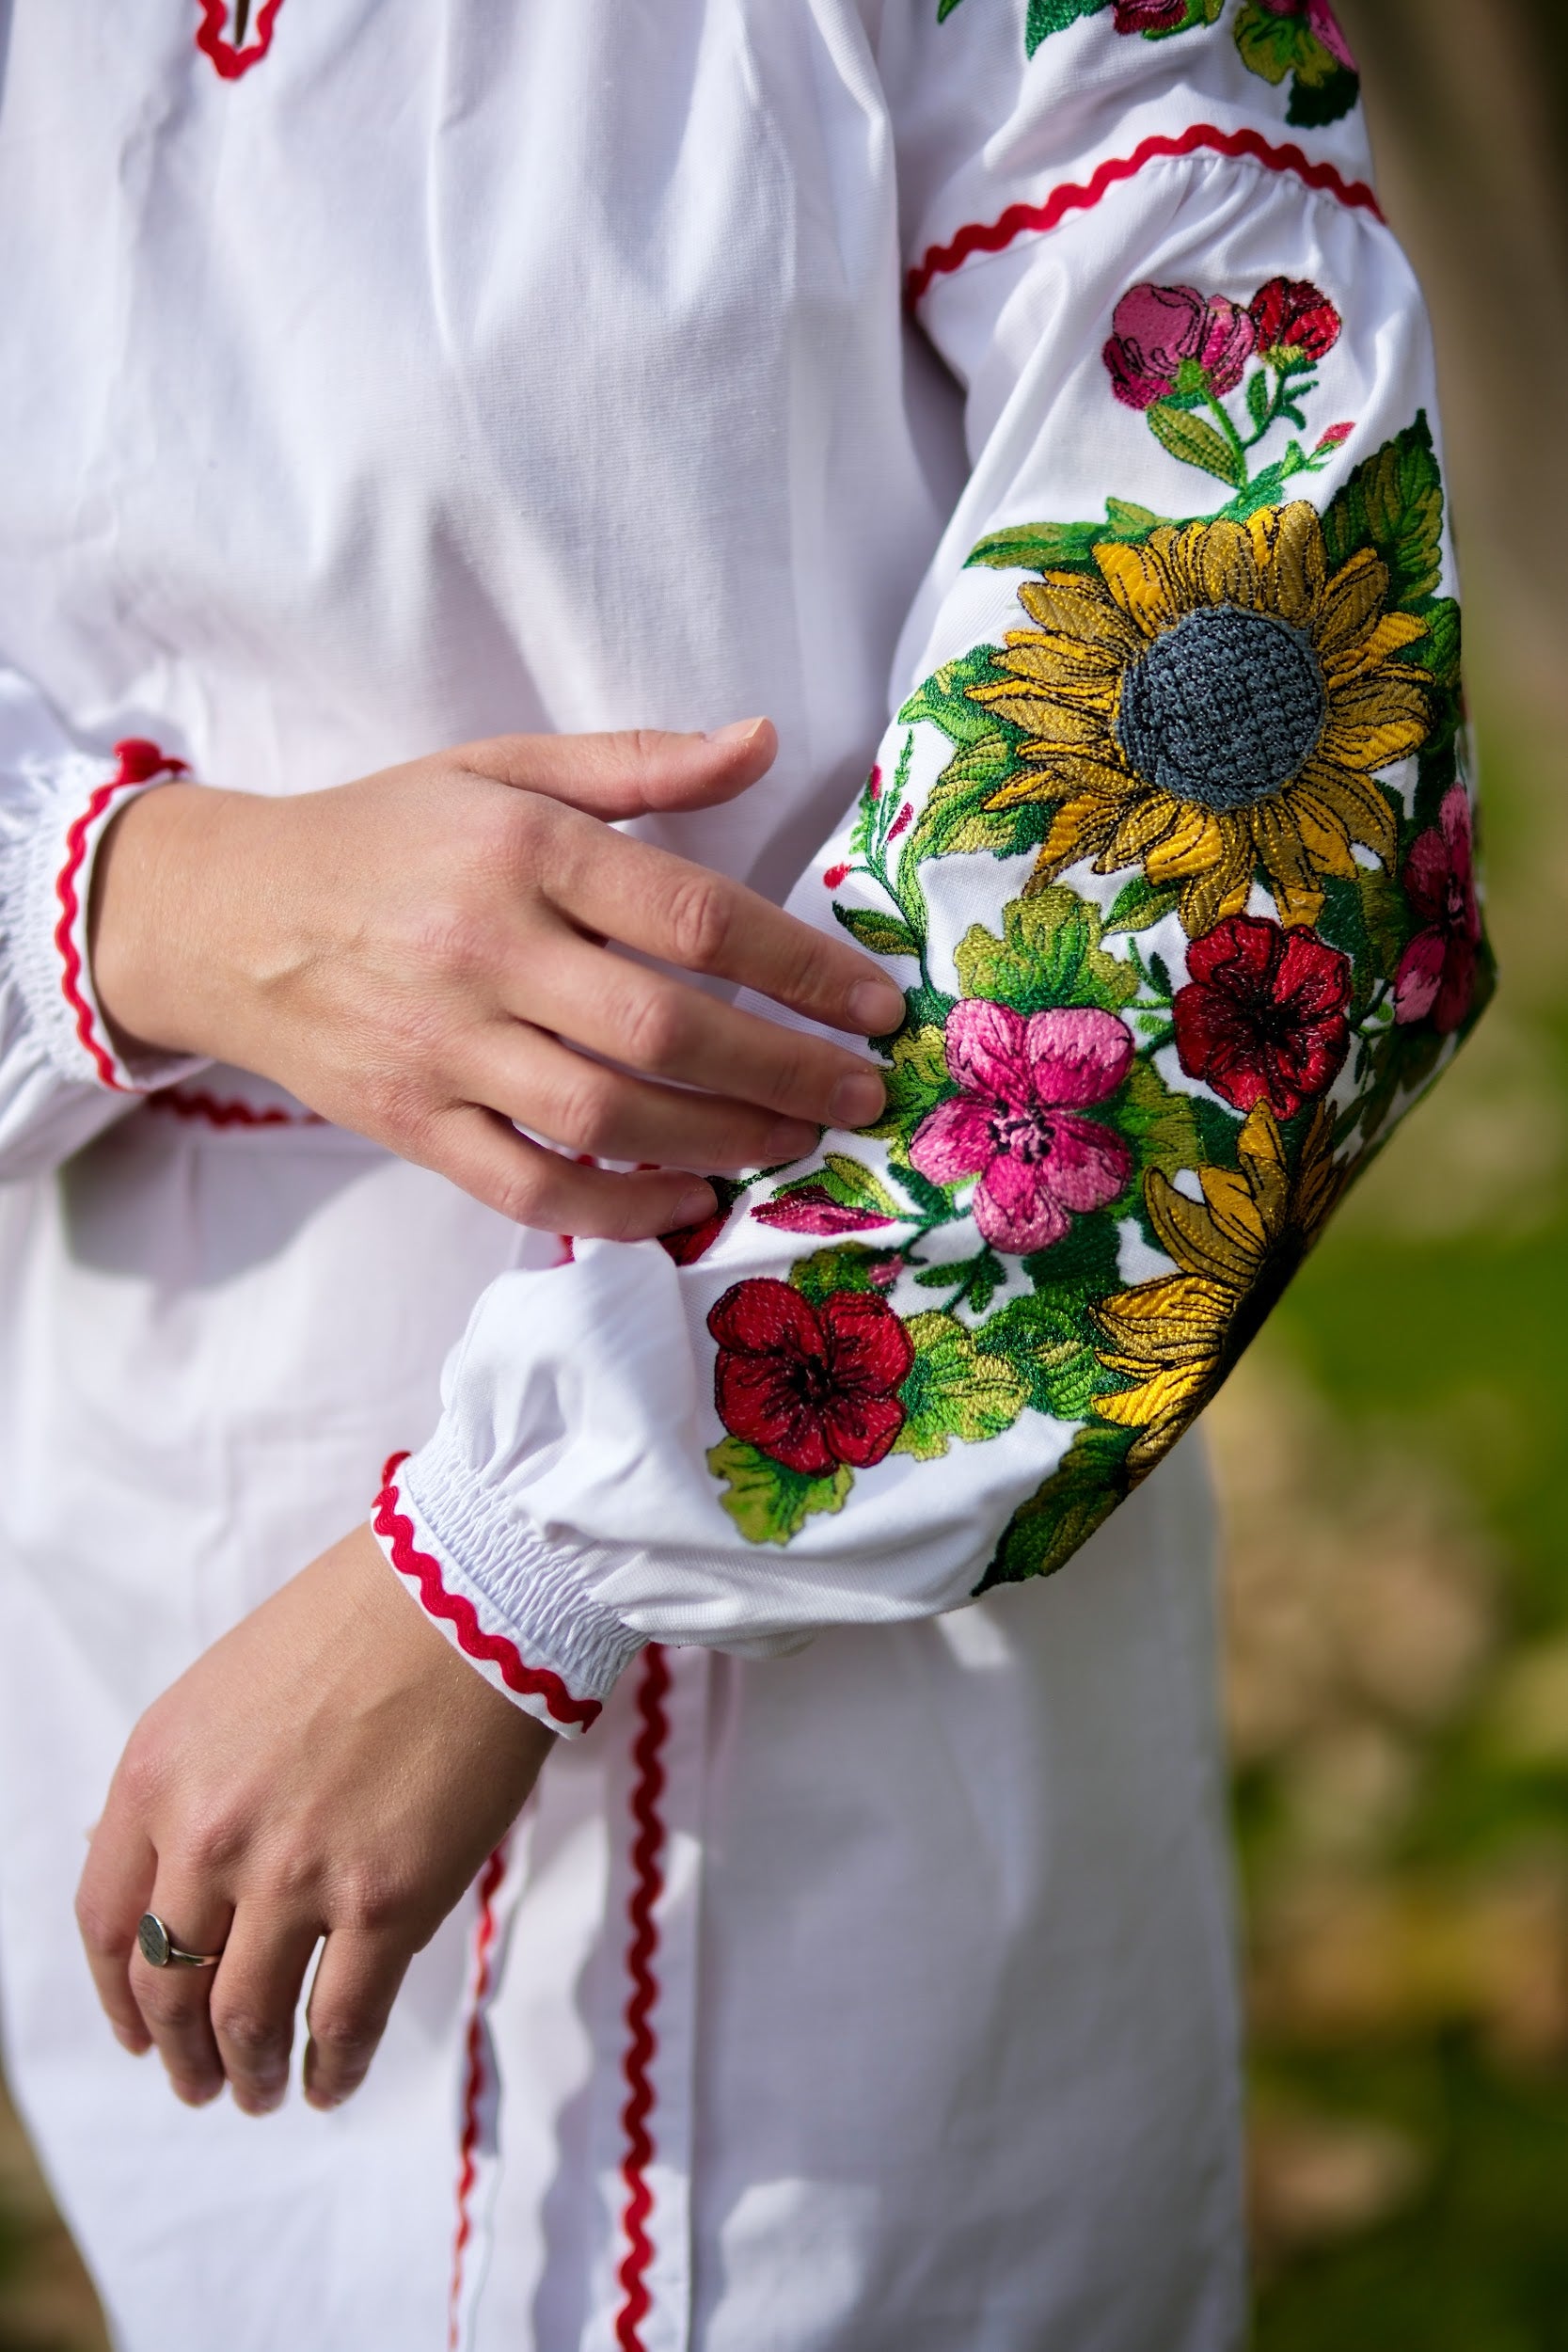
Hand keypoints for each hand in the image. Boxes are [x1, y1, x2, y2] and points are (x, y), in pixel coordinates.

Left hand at [74, 1525, 550, 2114]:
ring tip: (265, 2092)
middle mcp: (209, 1836)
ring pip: (247, 2018)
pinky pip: (344, 2019)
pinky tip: (333, 2080)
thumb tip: (180, 1880)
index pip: (106, 1921)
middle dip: (183, 2053)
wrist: (469, 1593)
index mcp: (158, 1774)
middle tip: (203, 2082)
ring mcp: (297, 1876)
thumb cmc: (360, 1622)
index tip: (141, 2030)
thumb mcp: (226, 1691)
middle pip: (172, 1985)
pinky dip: (333, 2066)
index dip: (121, 1996)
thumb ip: (192, 1785)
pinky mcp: (387, 1902)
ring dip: (251, 2072)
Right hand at [89, 724, 904, 1237]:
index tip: (872, 1004)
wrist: (225, 916)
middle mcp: (485, 947)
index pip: (693, 915)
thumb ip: (639, 762)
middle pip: (665, 1027)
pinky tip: (689, 1201)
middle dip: (786, 1070)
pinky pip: (531, 1185)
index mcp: (522, 847)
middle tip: (860, 1093)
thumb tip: (763, 739)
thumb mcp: (502, 768)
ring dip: (722, 1140)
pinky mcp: (412, 1123)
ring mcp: (443, 1045)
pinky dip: (620, 1209)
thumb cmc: (385, 837)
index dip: (803, 967)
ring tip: (794, 1140)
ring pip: (608, 1116)